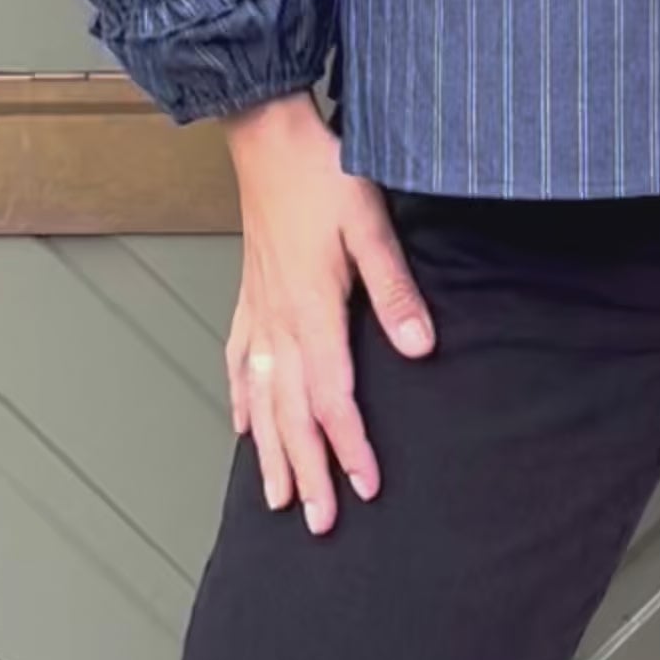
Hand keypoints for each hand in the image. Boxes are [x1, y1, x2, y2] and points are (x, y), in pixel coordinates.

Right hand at [222, 91, 436, 534]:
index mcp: (313, 310)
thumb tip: (420, 349)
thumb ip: (394, 290)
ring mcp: (258, 312)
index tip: (365, 486)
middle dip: (306, 471)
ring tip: (275, 500)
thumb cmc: (323, 174)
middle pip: (291, 414)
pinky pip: (239, 363)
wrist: (268, 136)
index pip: (332, 396)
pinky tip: (242, 425)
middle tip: (318, 522)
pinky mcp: (249, 297)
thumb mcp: (372, 224)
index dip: (348, 445)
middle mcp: (279, 322)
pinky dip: (241, 400)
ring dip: (270, 452)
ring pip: (261, 400)